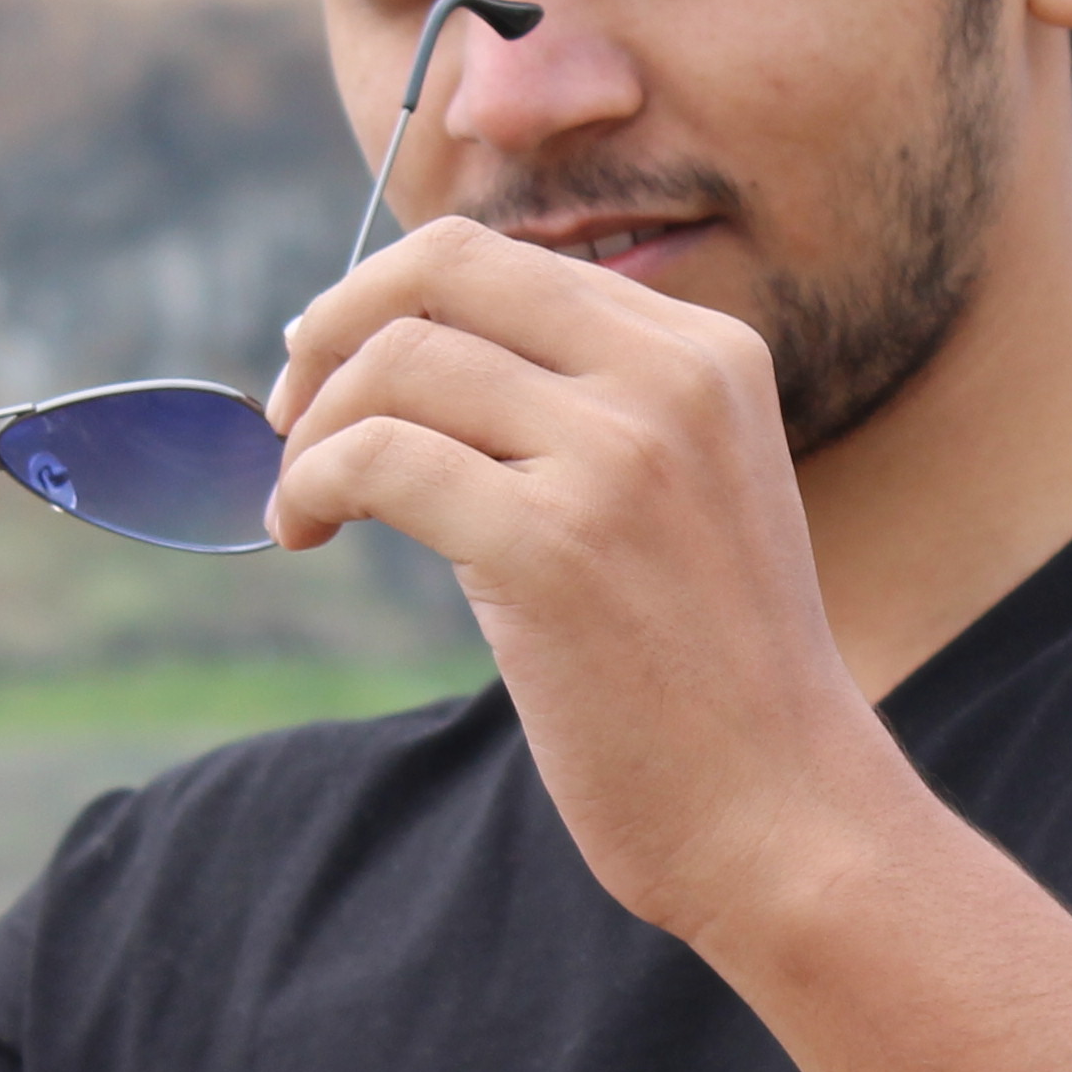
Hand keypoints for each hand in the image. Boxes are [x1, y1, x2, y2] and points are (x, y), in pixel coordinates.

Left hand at [266, 220, 910, 942]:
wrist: (785, 812)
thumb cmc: (715, 676)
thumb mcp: (686, 493)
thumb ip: (592, 410)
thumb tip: (416, 354)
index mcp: (705, 352)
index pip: (499, 258)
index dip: (387, 297)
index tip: (334, 364)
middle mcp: (669, 379)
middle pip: (442, 270)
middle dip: (334, 328)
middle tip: (286, 411)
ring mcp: (616, 459)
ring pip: (397, 364)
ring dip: (311, 430)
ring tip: (304, 506)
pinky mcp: (553, 548)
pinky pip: (378, 459)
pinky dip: (312, 483)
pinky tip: (304, 532)